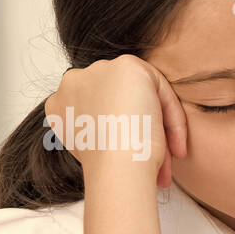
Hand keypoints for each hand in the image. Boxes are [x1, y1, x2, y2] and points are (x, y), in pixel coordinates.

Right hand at [44, 54, 187, 188]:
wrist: (117, 167)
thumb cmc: (110, 168)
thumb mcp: (96, 149)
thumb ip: (101, 132)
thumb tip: (122, 137)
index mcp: (60, 107)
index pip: (99, 113)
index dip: (121, 138)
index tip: (137, 162)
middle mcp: (72, 84)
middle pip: (119, 102)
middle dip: (141, 132)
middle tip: (158, 164)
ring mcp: (98, 71)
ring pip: (140, 95)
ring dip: (158, 127)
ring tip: (168, 163)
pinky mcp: (128, 66)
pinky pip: (159, 87)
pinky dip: (172, 116)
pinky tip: (174, 146)